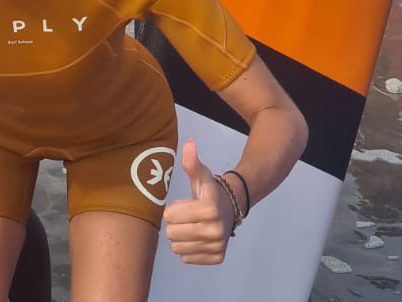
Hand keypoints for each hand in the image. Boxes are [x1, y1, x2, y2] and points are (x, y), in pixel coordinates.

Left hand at [163, 138, 232, 265]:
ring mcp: (217, 245)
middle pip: (172, 234)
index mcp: (209, 209)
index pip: (169, 217)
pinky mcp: (217, 257)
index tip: (184, 205)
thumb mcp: (200, 175)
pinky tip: (198, 238)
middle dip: (175, 224)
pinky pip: (187, 259)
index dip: (173, 209)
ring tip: (192, 227)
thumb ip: (191, 161)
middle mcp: (216, 230)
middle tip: (187, 217)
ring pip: (178, 248)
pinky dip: (189, 250)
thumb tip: (189, 142)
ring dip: (181, 238)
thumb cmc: (209, 191)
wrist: (231, 207)